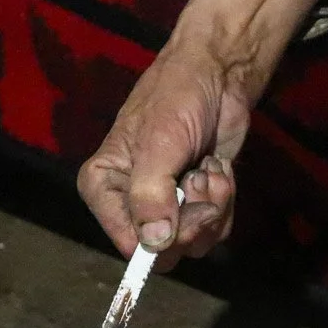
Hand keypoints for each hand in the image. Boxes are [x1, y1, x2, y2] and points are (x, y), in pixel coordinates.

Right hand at [76, 32, 244, 263]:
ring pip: (194, 242)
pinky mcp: (196, 204)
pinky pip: (214, 228)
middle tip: (200, 180)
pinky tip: (217, 169)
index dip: (160, 240)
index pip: (126, 242)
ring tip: (208, 168)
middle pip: (163, 251)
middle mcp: (130, 203)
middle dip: (192, 220)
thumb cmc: (178, 97)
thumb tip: (154, 244)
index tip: (186, 211)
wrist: (218, 76)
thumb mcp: (159, 143)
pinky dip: (224, 201)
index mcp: (104, 187)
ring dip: (212, 206)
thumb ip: (150, 194)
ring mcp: (166, 207)